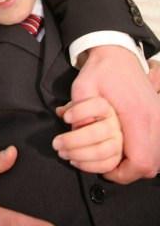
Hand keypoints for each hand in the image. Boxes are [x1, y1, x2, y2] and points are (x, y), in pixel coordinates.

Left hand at [53, 97, 122, 173]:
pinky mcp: (117, 157)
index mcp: (106, 108)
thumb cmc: (90, 115)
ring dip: (78, 154)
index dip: (80, 112)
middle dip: (72, 140)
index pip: (98, 106)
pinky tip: (74, 161)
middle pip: (95, 133)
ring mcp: (117, 142)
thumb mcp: (80, 104)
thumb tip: (61, 112)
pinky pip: (105, 165)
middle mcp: (114, 125)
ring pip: (100, 151)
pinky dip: (87, 166)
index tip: (66, 118)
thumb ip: (71, 106)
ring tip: (63, 153)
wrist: (105, 127)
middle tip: (56, 143)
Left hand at [71, 45, 159, 183]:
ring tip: (118, 162)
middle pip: (151, 164)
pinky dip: (144, 153)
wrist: (118, 51)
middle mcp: (153, 118)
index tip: (107, 172)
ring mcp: (159, 117)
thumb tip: (75, 135)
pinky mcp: (158, 114)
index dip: (123, 174)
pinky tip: (128, 150)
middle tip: (110, 170)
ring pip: (156, 158)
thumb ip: (78, 113)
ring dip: (137, 164)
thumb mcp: (82, 88)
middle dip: (129, 173)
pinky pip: (156, 145)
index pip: (139, 160)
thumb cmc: (101, 69)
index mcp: (136, 115)